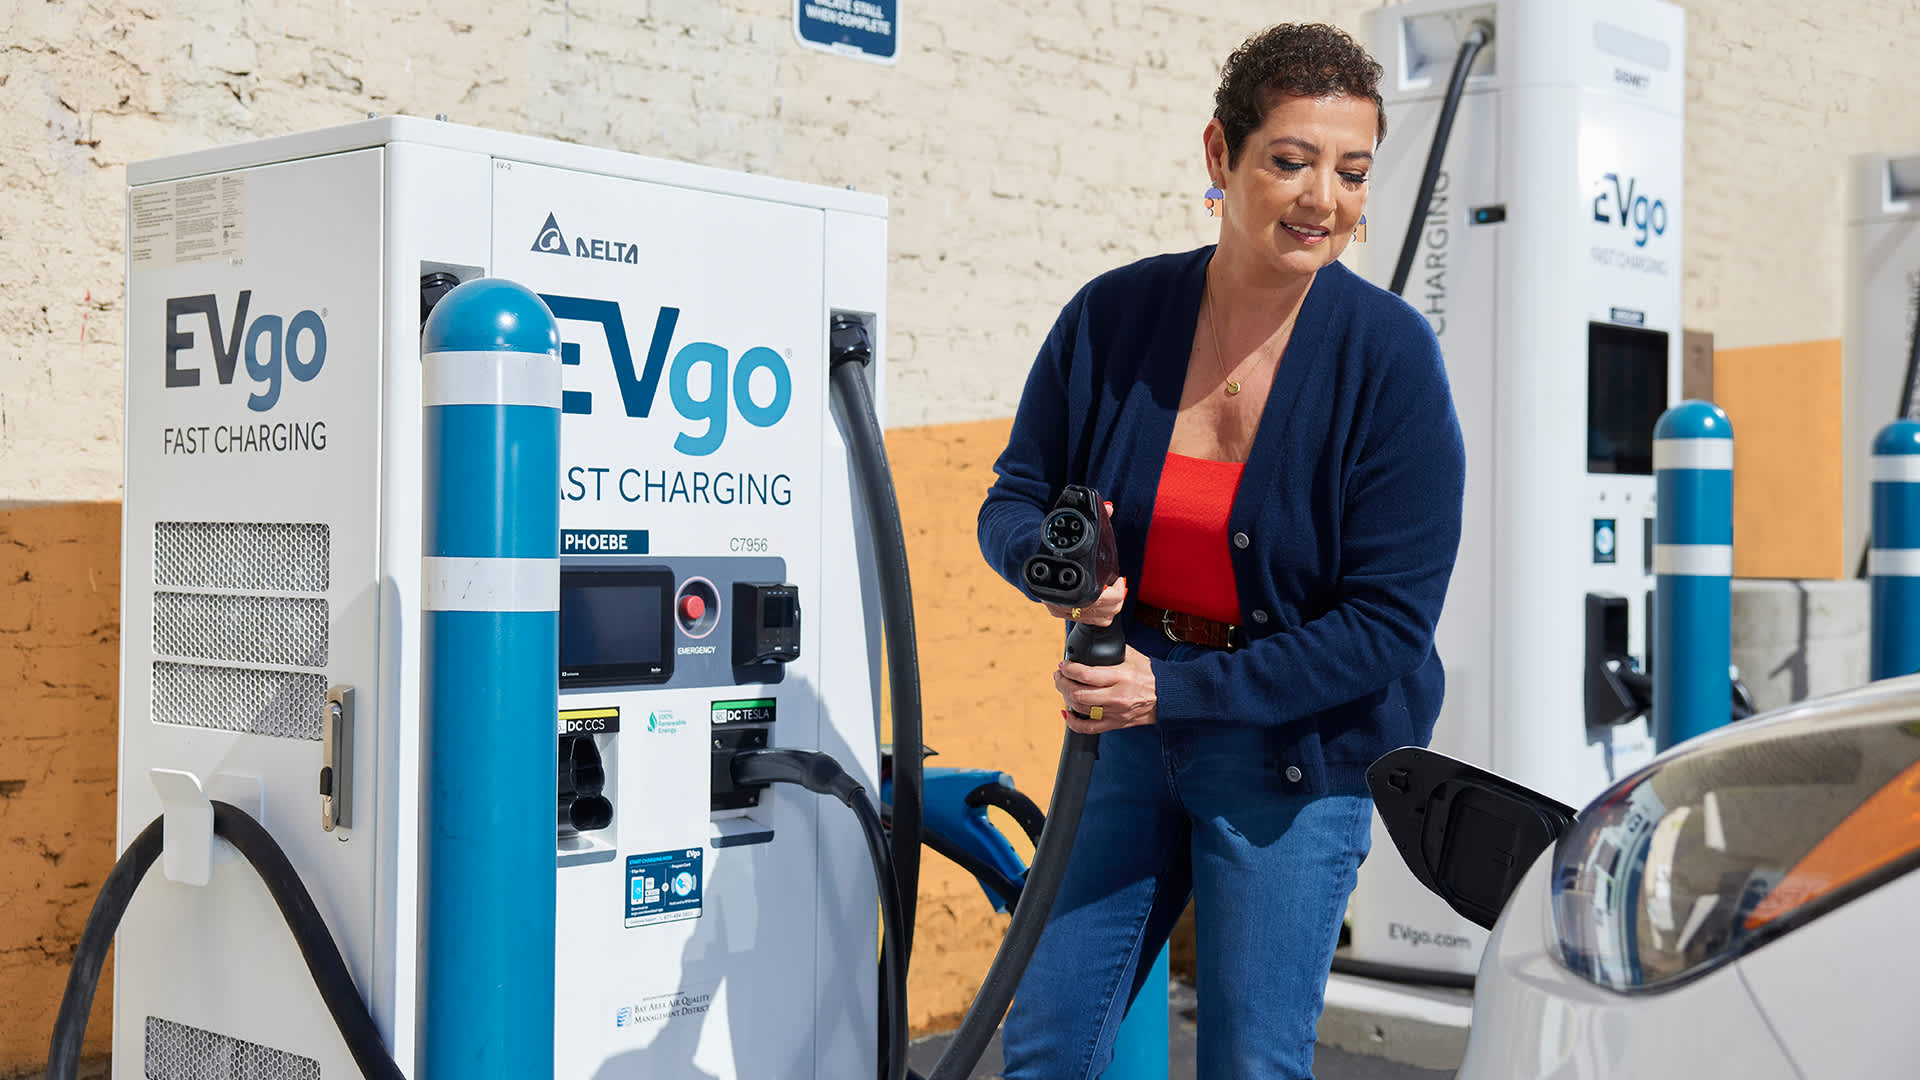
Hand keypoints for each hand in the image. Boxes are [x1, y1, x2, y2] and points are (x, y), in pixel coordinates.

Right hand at [1041, 501, 1123, 624]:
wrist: (1024, 559)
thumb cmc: (1047, 546)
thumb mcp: (1067, 532)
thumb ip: (1092, 520)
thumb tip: (1109, 507)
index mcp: (1062, 584)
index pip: (1098, 599)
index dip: (1115, 590)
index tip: (1117, 577)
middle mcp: (1060, 602)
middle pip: (1104, 609)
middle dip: (1116, 595)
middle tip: (1116, 581)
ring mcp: (1062, 611)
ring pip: (1102, 618)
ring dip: (1112, 605)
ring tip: (1112, 589)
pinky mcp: (1064, 615)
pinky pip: (1095, 622)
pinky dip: (1103, 613)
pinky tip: (1103, 600)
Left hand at [1054, 646, 1155, 732]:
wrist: (1167, 696)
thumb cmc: (1150, 675)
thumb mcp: (1132, 657)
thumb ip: (1111, 651)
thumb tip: (1091, 644)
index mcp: (1121, 677)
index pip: (1087, 675)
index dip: (1069, 669)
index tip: (1064, 664)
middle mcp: (1116, 696)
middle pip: (1079, 694)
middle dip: (1063, 683)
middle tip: (1059, 675)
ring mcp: (1115, 712)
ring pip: (1081, 709)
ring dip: (1066, 697)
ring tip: (1064, 687)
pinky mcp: (1115, 723)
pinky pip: (1089, 728)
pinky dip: (1073, 722)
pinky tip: (1067, 712)